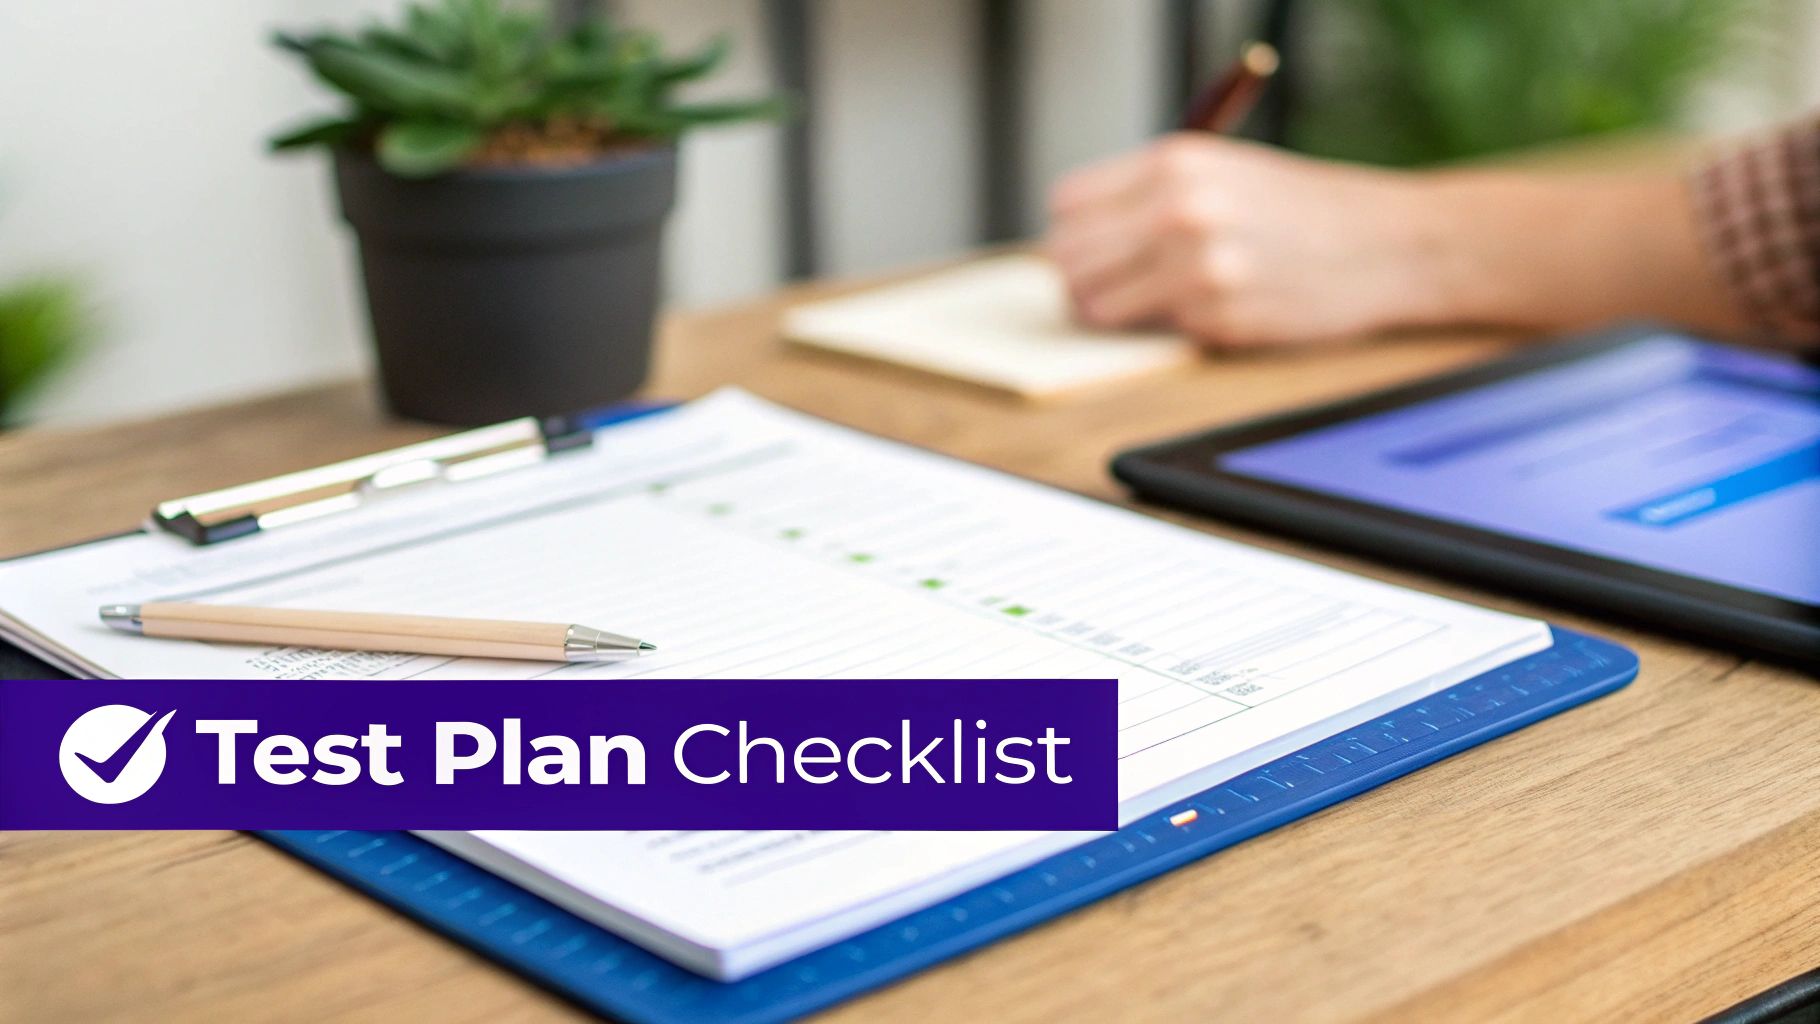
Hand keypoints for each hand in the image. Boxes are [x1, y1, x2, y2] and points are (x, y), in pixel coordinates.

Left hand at [1046, 134, 1449, 348]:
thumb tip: (1075, 243)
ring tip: (1162, 301)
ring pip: (1097, 307)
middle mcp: (1178, 210)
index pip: (1067, 207)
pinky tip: (1220, 309)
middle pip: (1068, 259)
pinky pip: (1156, 334)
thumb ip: (1149, 196)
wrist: (1391, 243)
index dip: (1073, 235)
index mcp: (1174, 162)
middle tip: (1117, 289)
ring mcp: (1196, 268)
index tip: (1092, 252)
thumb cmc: (1307, 209)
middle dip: (1084, 280)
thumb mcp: (1223, 172)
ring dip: (1118, 313)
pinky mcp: (1217, 319)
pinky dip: (1175, 329)